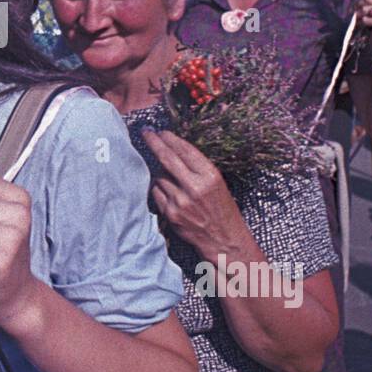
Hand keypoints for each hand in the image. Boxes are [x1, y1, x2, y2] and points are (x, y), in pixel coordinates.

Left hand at [141, 129, 245, 253]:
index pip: (185, 150)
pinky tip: (168, 192)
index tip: (161, 132)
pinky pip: (156, 193)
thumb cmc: (222, 209)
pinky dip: (159, 189)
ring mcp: (181, 201)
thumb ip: (197, 168)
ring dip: (159, 172)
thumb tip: (173, 150)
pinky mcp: (171, 214)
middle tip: (146, 133)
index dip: (171, 139)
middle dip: (154, 143)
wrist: (224, 240)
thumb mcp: (217, 183)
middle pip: (167, 158)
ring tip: (169, 176)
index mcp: (210, 176)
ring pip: (159, 176)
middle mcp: (195, 187)